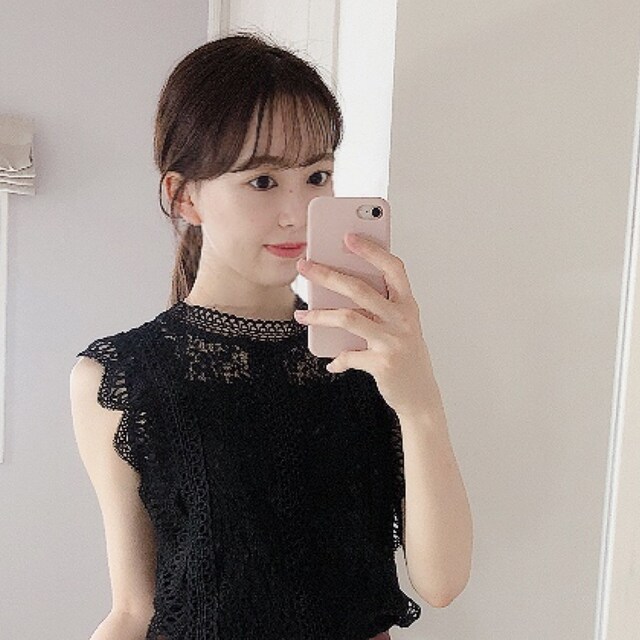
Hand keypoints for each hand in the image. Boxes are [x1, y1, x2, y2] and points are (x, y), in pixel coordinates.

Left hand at [294, 232, 442, 418]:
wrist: (421, 396)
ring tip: (301, 316)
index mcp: (407, 304)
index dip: (371, 250)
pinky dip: (338, 359)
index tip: (348, 237)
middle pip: (359, 289)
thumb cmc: (406, 354)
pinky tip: (331, 362)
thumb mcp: (398, 326)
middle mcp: (402, 319)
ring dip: (319, 315)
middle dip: (328, 274)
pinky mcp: (383, 364)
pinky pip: (349, 356)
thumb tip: (338, 292)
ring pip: (348, 318)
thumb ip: (377, 308)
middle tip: (304, 266)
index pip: (392, 268)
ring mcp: (393, 341)